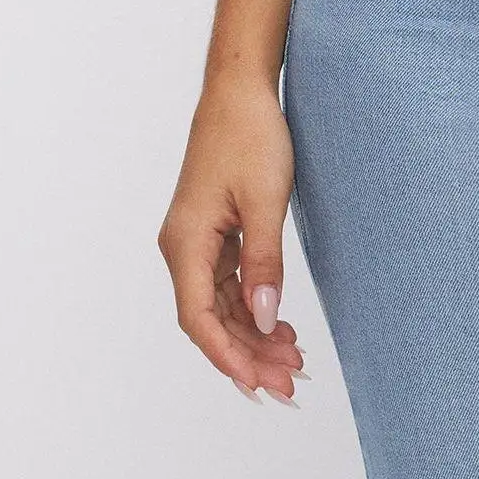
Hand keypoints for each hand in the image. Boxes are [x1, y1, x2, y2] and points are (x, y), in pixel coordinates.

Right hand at [160, 77, 307, 401]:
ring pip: (222, 307)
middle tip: (290, 387)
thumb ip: (264, 264)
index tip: (257, 384)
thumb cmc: (250, 136)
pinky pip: (230, 286)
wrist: (241, 92)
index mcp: (185, 242)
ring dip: (254, 337)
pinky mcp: (215, 236)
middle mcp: (183, 248)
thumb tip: (263, 318)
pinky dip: (255, 310)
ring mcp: (198, 244)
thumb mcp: (265, 202)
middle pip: (210, 320)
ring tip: (294, 363)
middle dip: (249, 356)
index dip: (227, 356)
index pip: (198, 317)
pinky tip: (282, 329)